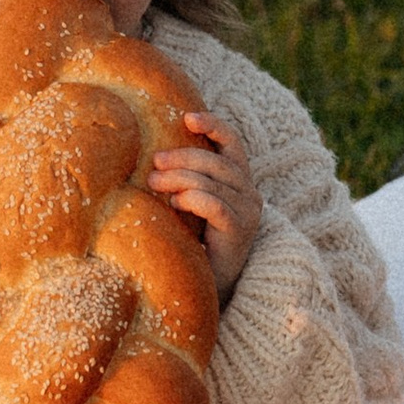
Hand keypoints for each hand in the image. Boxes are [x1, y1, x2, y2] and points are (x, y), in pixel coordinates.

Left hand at [148, 110, 262, 293]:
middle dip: (182, 157)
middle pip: (216, 162)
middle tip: (154, 162)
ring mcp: (248, 211)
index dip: (213, 125)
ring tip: (154, 183)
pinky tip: (175, 204)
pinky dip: (192, 199)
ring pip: (212, 182)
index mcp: (240, 180)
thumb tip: (155, 157)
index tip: (187, 118)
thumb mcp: (193, 204)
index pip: (232, 143)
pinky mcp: (240, 230)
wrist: (213, 286)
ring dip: (179, 179)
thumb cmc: (197, 242)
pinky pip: (215, 205)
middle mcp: (249, 192)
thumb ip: (187, 180)